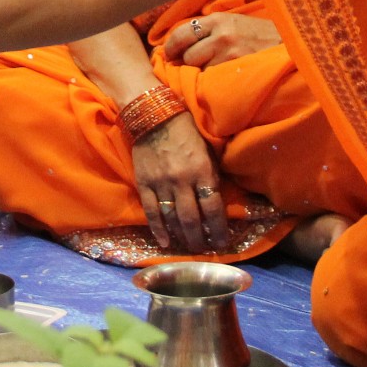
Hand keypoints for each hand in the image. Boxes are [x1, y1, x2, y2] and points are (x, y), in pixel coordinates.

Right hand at [130, 113, 229, 252]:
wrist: (154, 116)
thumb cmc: (188, 132)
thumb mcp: (208, 151)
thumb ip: (212, 176)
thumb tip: (216, 202)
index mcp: (202, 171)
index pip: (213, 208)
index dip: (219, 229)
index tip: (222, 243)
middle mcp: (182, 180)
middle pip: (192, 219)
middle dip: (200, 239)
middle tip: (205, 250)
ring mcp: (161, 183)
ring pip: (172, 219)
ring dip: (182, 237)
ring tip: (189, 247)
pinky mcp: (144, 183)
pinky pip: (151, 212)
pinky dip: (158, 230)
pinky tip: (165, 242)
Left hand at [160, 13, 281, 67]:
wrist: (290, 45)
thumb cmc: (261, 35)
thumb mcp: (235, 23)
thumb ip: (211, 29)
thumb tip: (182, 43)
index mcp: (218, 19)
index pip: (182, 32)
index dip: (171, 46)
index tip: (168, 54)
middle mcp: (221, 34)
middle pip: (186, 53)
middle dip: (185, 62)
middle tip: (187, 66)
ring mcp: (229, 52)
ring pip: (198, 68)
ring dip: (201, 72)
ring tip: (212, 70)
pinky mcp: (236, 67)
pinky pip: (213, 78)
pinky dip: (214, 81)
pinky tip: (222, 78)